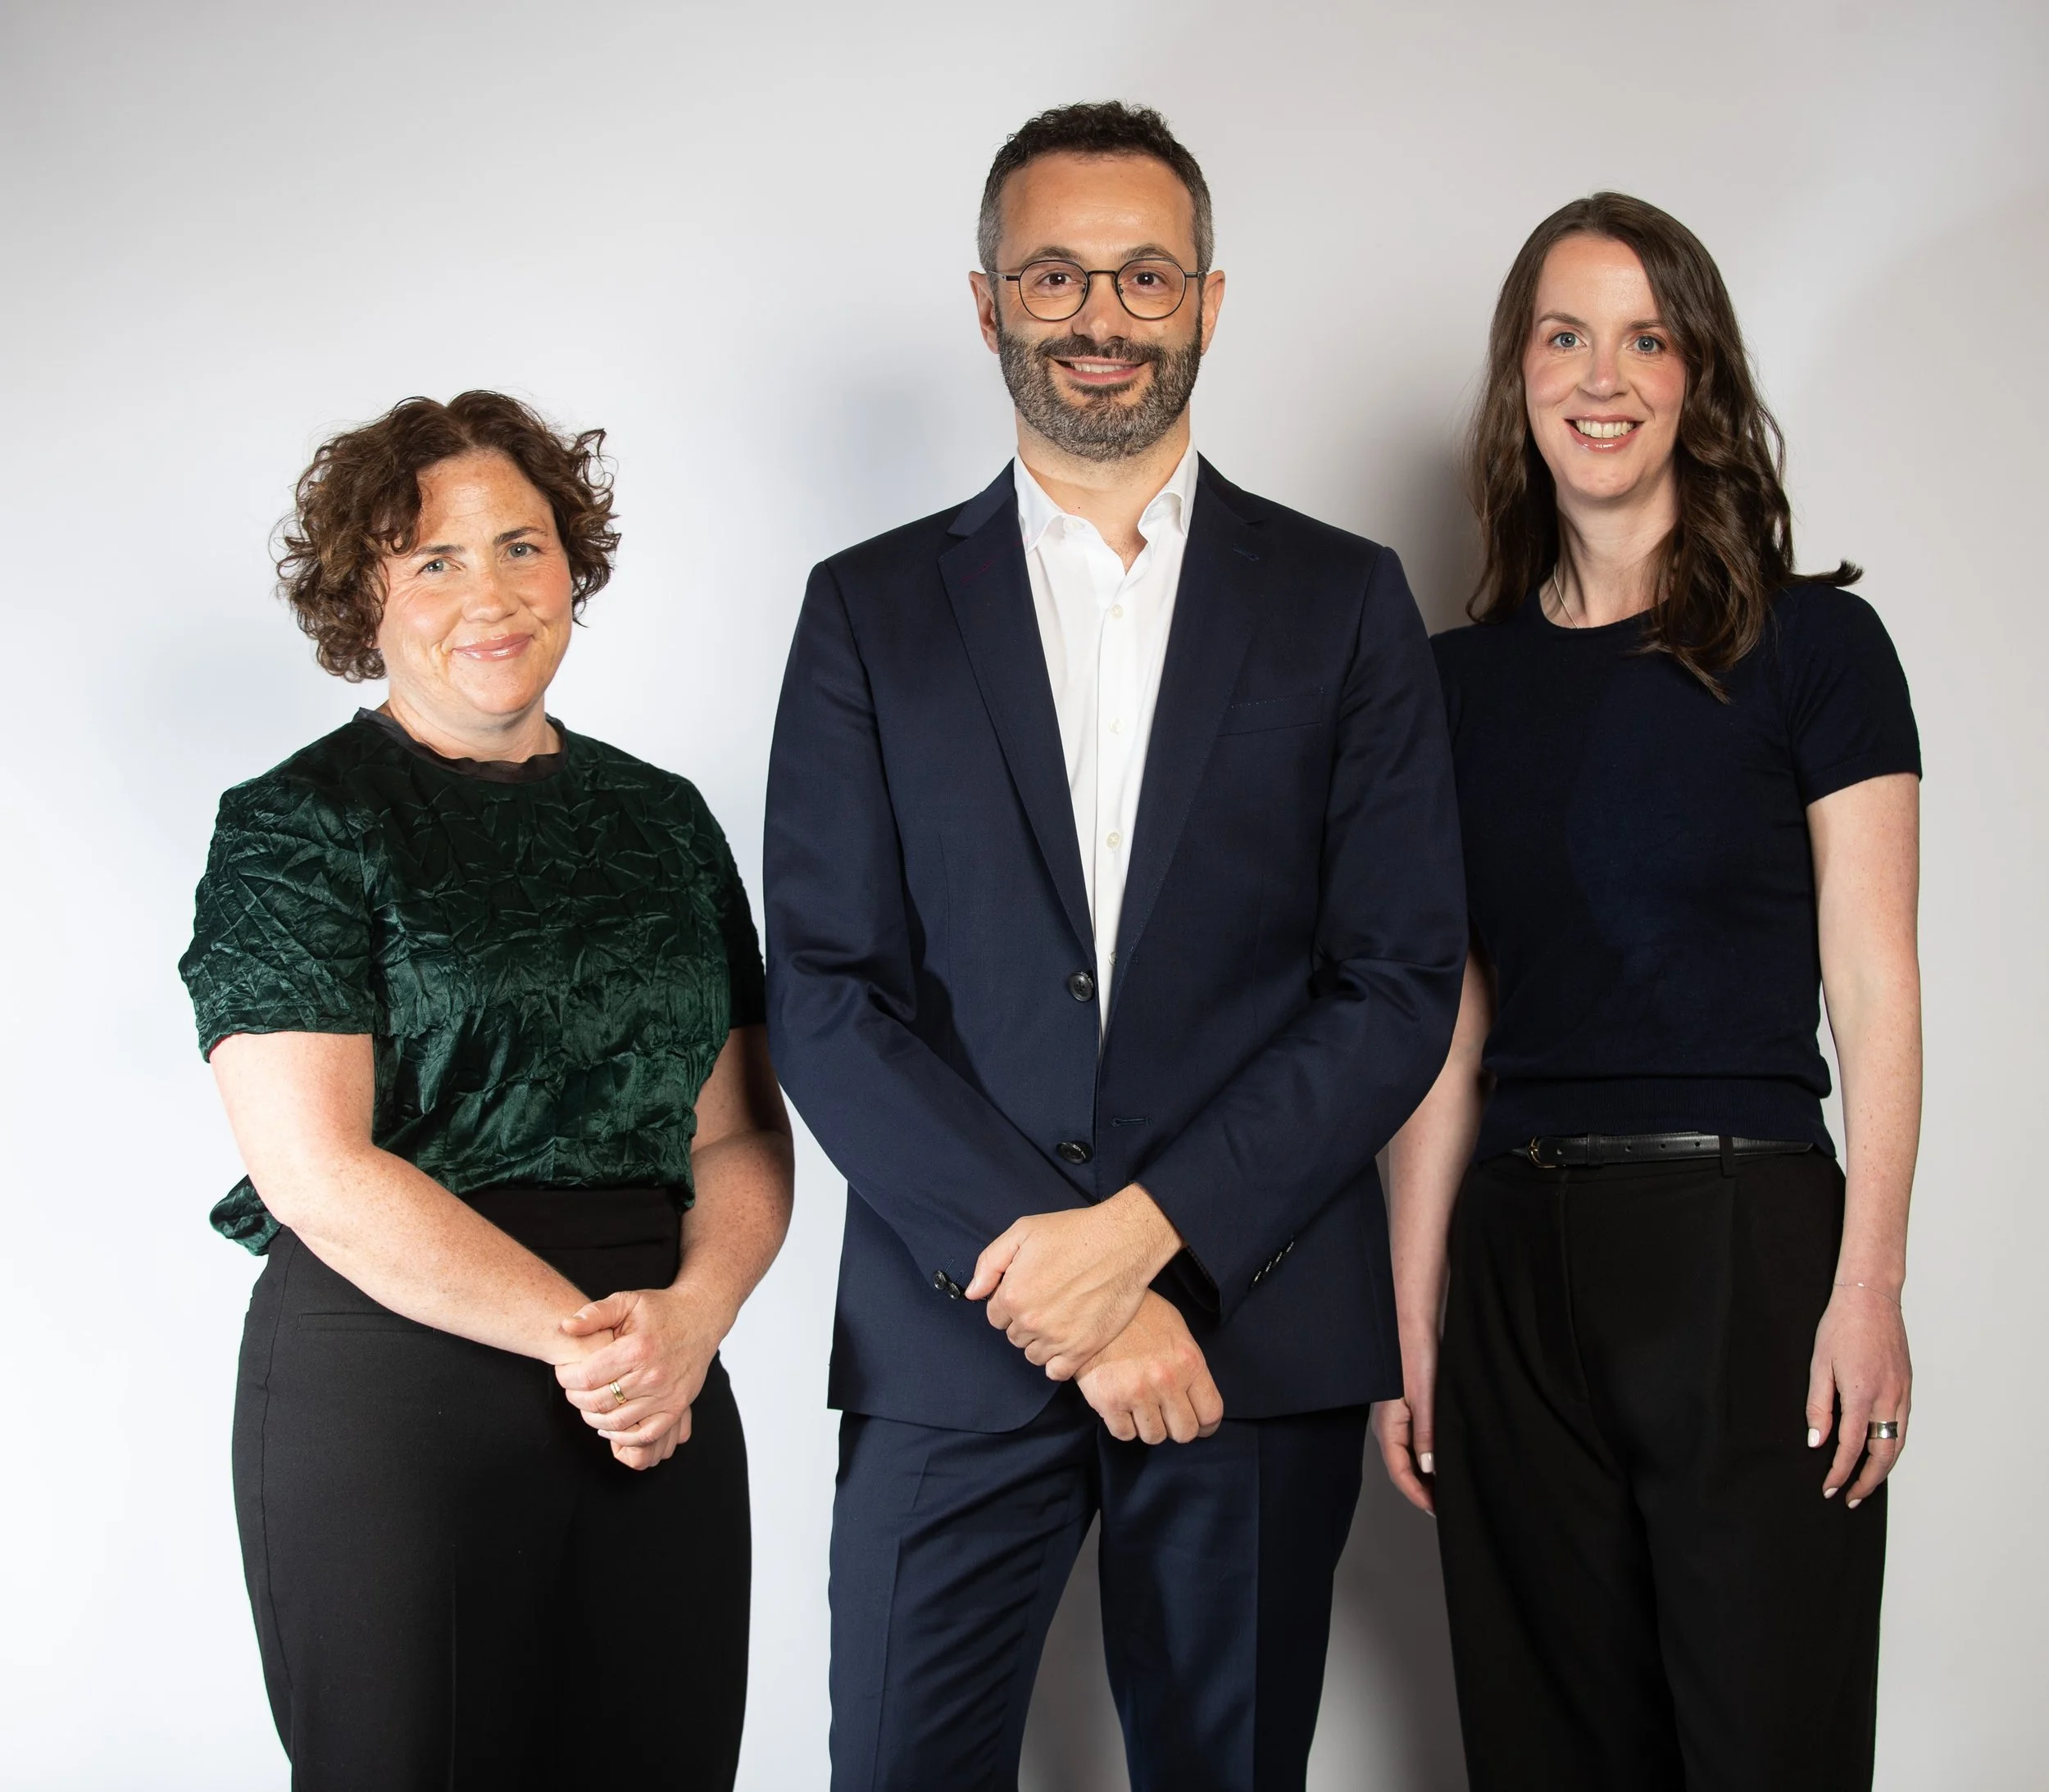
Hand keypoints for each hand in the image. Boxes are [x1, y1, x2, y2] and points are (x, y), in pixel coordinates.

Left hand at [555, 1278, 736, 1468]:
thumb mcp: (627, 1301)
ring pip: (617, 1422)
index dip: (567, 1378)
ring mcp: (667, 1395)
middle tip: (573, 1388)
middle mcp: (652, 1375)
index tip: (565, 1372)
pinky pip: (645, 1434)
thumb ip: (595, 1313)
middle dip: (576, 1398)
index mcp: (637, 1349)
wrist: (700, 1318)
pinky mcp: (677, 1407)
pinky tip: (611, 1424)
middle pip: (598, 1402)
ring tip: (588, 1404)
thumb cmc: (660, 1310)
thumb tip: (565, 1326)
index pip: (587, 1377)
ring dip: (594, 1418)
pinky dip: (623, 1436)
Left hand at [966, 1185, 1181, 1379]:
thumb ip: (990, 1263)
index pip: (995, 1316)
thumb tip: (973, 1293)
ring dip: (1041, 1341)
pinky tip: (1067, 1341)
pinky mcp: (1082, 1349)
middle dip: (1025, 1321)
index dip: (1010, 1303)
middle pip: (1014, 1336)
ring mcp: (1057, 1339)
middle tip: (1047, 1300)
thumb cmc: (1074, 1232)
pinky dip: (1058, 1361)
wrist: (1122, 1242)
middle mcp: (1031, 1321)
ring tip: (1059, 1318)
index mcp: (1012, 1295)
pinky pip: (1057, 1371)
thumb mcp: (1023, 1231)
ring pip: (1033, 1354)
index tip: (1028, 1291)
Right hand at [1075, 1292, 1223, 1444]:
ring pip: (1154, 1437)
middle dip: (1177, 1427)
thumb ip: (1189, 1367)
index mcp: (1188, 1362)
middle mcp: (1165, 1381)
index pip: (1211, 1413)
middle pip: (1185, 1433)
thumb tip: (1195, 1398)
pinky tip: (1121, 1406)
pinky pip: (1124, 1434)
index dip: (1207, 1425)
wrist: (1094, 1305)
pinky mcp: (1107, 1401)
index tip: (1200, 1425)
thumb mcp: (1177, 1331)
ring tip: (1141, 1406)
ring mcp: (1136, 1393)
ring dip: (1149, 1425)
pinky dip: (1124, 1425)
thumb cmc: (1139, 1314)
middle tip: (1167, 1416)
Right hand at [1371, 1335, 1437, 1514]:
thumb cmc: (1416, 1356)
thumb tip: (1430, 1470)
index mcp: (1387, 1426)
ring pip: (1409, 1456)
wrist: (1414, 1322)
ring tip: (1448, 1487)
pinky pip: (1414, 1441)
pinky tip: (1444, 1458)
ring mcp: (1396, 1417)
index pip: (1399, 1473)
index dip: (1418, 1495)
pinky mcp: (1407, 1407)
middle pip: (1403, 1468)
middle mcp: (1388, 1425)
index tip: (1438, 1511)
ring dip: (1426, 1474)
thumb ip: (1427, 1436)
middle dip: (1422, 1490)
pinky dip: (1428, 1456)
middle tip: (1447, 1506)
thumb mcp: (1425, 1400)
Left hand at [1807, 1282, 1911, 1506]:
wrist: (1871, 1299)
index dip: (1840, 1472)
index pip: (1850, 1447)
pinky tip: (1880, 1450)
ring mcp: (1902, 1393)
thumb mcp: (1818, 1365)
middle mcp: (1887, 1399)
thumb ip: (1818, 1406)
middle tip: (1852, 1498)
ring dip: (1883, 1467)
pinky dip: (1893, 1445)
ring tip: (1866, 1483)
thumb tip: (1816, 1440)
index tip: (1830, 1488)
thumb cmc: (1840, 1327)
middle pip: (1883, 1455)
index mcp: (1861, 1395)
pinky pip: (1903, 1425)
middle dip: (1868, 1481)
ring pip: (1898, 1443)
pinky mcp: (1908, 1386)